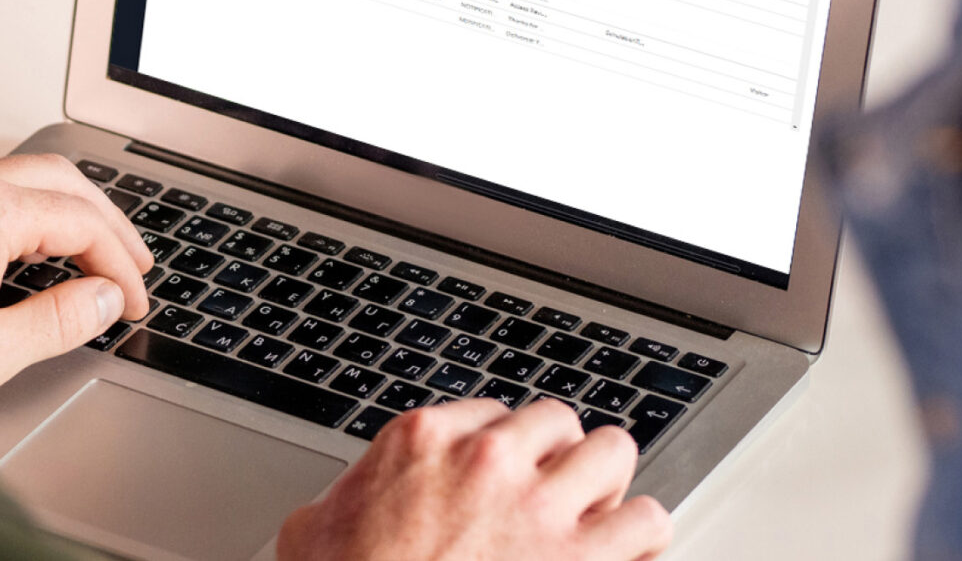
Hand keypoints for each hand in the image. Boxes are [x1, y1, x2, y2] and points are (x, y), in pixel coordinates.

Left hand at [0, 154, 153, 413]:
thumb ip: (60, 320)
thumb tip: (103, 297)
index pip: (83, 223)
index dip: (120, 264)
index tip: (132, 299)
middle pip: (63, 181)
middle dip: (108, 223)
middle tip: (134, 263)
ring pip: (27, 174)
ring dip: (70, 208)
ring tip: (95, 247)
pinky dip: (29, 205)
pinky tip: (37, 237)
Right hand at [277, 399, 672, 560]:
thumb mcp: (313, 532)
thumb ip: (340, 501)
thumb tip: (332, 508)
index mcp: (424, 441)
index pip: (493, 414)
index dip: (506, 451)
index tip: (507, 478)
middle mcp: (487, 459)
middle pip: (559, 422)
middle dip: (560, 459)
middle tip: (553, 496)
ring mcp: (538, 506)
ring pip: (613, 453)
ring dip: (608, 487)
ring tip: (600, 517)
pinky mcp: (580, 558)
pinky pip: (648, 521)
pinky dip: (644, 539)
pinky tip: (630, 555)